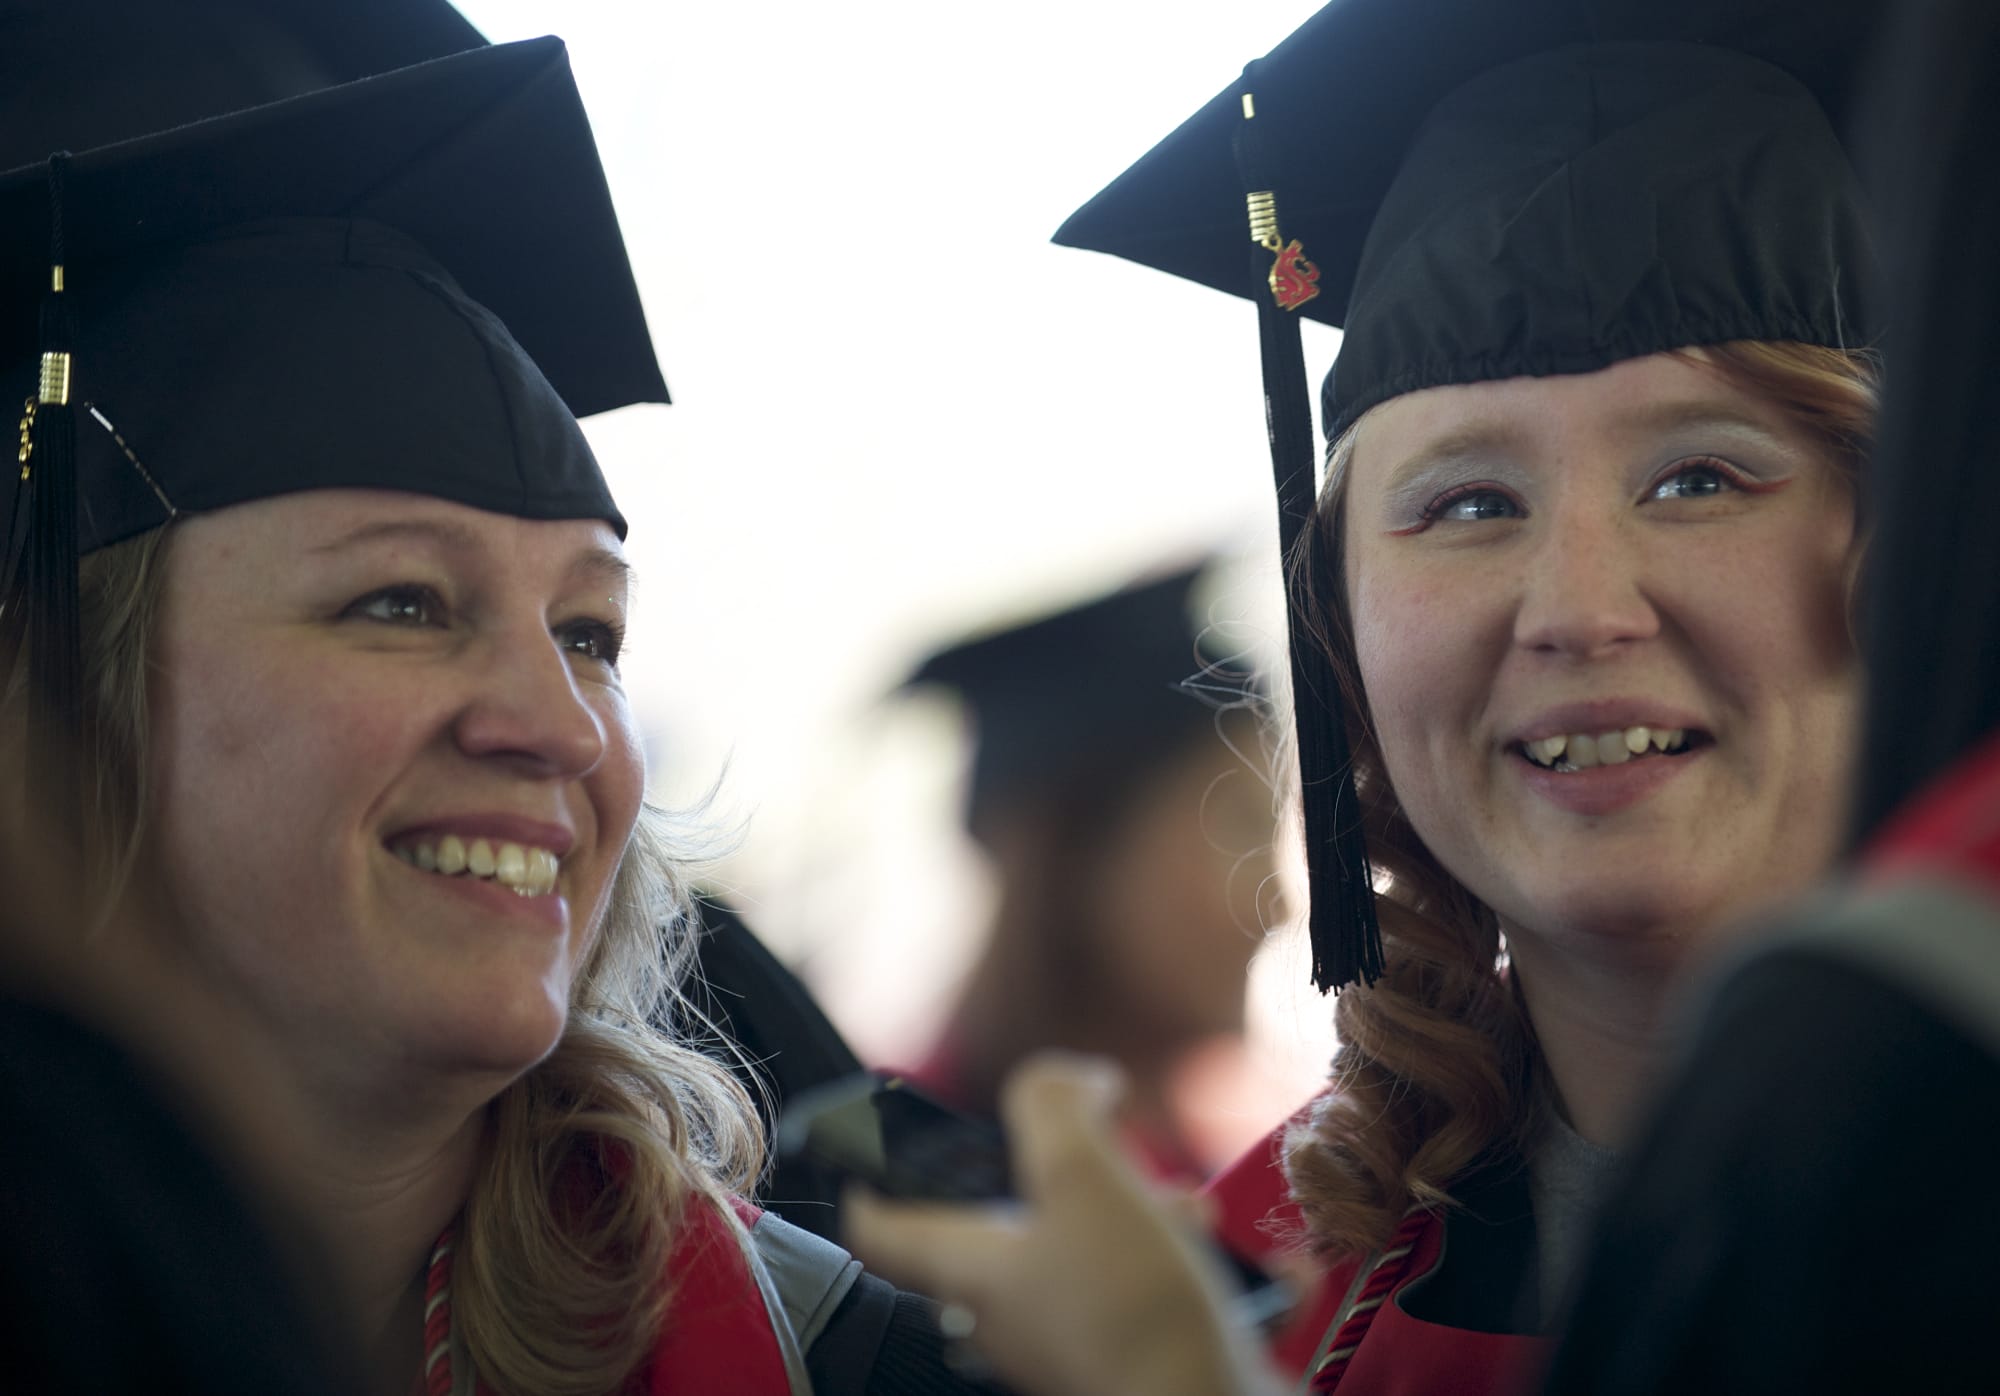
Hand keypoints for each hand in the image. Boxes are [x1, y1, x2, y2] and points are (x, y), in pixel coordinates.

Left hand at [843, 1053, 1284, 1395]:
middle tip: (1110, 1160)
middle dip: (1066, 1181)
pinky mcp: (1140, 1367)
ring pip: (1093, 1261)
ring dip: (1146, 1221)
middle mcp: (1013, 1317)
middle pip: (1008, 1233)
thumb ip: (1056, 1105)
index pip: (883, 1229)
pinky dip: (1201, 1272)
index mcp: (973, 1273)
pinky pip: (1160, 1303)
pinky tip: (1256, 1265)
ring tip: (1193, 1212)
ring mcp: (1076, 1348)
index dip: (873, 1183)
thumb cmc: (1128, 1307)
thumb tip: (1075, 1078)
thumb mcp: (1080, 1173)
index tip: (879, 1151)